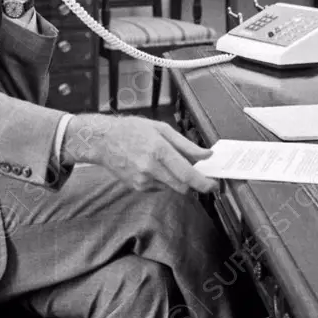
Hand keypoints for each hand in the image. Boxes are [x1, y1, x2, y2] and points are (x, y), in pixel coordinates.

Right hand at [62, 114, 217, 194]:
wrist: (103, 141)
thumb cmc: (131, 130)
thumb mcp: (161, 129)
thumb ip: (186, 145)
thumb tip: (206, 155)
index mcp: (158, 150)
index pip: (187, 174)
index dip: (204, 183)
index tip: (214, 185)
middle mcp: (150, 168)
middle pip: (183, 187)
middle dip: (194, 184)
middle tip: (198, 173)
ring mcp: (142, 180)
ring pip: (172, 188)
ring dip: (178, 180)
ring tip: (168, 163)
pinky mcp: (137, 187)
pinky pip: (160, 188)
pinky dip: (164, 180)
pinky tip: (155, 167)